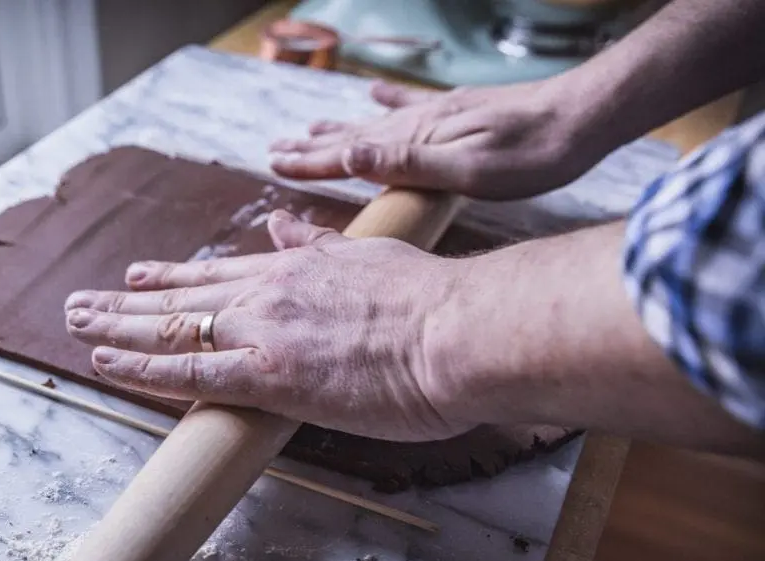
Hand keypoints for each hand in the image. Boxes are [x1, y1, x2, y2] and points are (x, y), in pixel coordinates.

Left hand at [63, 211, 471, 441]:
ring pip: (171, 326)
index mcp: (298, 269)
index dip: (173, 278)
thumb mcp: (372, 255)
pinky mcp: (269, 376)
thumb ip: (323, 246)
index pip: (220, 274)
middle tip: (82, 300)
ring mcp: (263, 333)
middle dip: (126, 300)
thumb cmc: (433, 304)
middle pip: (182, 296)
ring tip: (75, 321)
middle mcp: (269, 294)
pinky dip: (142, 366)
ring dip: (116, 325)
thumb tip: (288, 226)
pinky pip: (188, 372)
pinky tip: (105, 361)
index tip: (140, 276)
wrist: (459, 331)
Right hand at [269, 79, 602, 199]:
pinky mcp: (461, 111)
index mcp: (416, 140)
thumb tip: (347, 150)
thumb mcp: (467, 171)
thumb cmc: (531, 155)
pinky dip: (387, 98)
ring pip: (374, 121)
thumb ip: (406, 162)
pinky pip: (411, 102)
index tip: (274, 162)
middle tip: (275, 149)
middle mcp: (420, 122)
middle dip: (312, 146)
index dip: (310, 161)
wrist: (583, 117)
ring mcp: (440, 114)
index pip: (348, 153)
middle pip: (353, 135)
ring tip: (310, 127)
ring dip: (339, 127)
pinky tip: (374, 91)